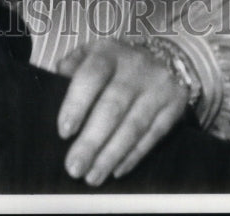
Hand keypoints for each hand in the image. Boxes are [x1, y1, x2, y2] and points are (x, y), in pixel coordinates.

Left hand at [56, 38, 188, 186]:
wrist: (166, 56)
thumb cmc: (116, 63)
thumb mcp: (94, 53)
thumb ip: (73, 65)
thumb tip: (55, 81)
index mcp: (109, 52)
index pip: (92, 75)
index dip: (77, 103)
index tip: (64, 132)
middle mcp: (136, 66)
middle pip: (113, 107)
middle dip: (92, 141)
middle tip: (74, 167)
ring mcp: (158, 85)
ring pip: (133, 125)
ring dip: (111, 155)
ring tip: (92, 177)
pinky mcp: (174, 104)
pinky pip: (153, 135)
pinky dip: (134, 156)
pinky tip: (116, 170)